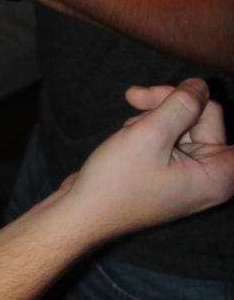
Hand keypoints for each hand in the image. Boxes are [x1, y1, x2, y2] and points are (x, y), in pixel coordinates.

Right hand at [59, 80, 233, 246]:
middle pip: (202, 119)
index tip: (173, 94)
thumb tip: (200, 85)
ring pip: (182, 126)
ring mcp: (187, 176)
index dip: (200, 103)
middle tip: (135, 97)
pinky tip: (128, 135)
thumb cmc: (116, 181)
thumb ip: (182, 104)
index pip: (219, 119)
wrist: (80, 213)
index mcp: (217, 175)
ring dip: (154, 117)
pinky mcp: (168, 174)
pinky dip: (149, 130)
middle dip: (169, 104)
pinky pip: (169, 140)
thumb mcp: (151, 134)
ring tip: (127, 126)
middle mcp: (209, 177)